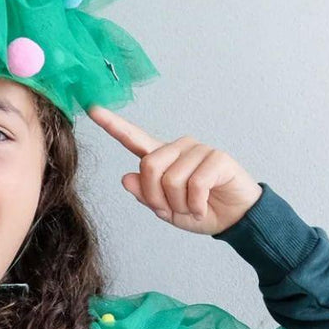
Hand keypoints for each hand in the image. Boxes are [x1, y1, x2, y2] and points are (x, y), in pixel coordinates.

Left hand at [86, 105, 262, 234]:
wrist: (236, 219)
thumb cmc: (199, 210)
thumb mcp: (166, 210)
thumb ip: (145, 195)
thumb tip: (125, 178)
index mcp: (161, 157)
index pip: (132, 138)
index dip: (112, 124)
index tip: (92, 109)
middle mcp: (177, 148)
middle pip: (148, 167)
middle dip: (157, 197)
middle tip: (172, 210)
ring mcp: (197, 149)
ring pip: (171, 180)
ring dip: (179, 205)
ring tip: (192, 207)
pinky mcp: (216, 157)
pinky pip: (194, 185)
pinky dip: (196, 204)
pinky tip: (204, 206)